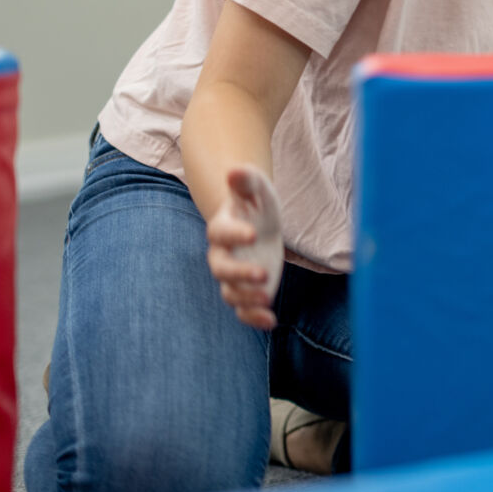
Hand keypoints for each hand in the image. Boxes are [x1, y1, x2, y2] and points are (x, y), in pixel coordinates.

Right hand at [207, 165, 284, 329]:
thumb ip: (245, 180)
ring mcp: (233, 276)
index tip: (253, 233)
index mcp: (222, 228)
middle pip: (222, 269)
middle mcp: (222, 255)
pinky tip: (271, 321)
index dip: (235, 233)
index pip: (221, 232)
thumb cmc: (255, 202)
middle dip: (240, 273)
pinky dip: (253, 317)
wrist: (258, 221)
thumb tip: (233, 170)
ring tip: (267, 298)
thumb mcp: (256, 187)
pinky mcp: (246, 290)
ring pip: (230, 292)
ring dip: (247, 298)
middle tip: (263, 274)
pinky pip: (243, 309)